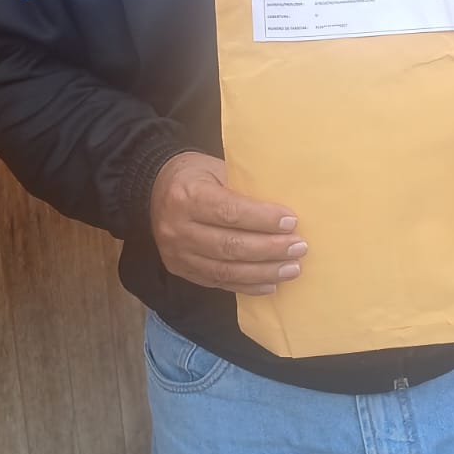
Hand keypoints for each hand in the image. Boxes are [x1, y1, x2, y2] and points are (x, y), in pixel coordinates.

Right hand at [149, 151, 305, 293]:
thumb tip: (285, 211)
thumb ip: (243, 188)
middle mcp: (177, 228)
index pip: (230, 212)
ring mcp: (176, 253)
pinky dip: (246, 285)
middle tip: (299, 248)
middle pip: (230, 245)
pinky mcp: (180, 269)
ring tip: (292, 268)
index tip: (291, 222)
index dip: (263, 220)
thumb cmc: (195, 175)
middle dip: (269, 249)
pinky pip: (217, 283)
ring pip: (225, 270)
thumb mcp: (216, 168)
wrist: (154, 188)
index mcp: (186, 196)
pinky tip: (270, 284)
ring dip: (263, 272)